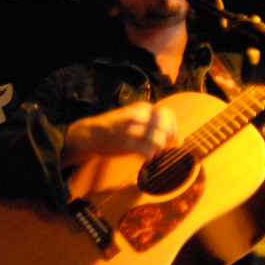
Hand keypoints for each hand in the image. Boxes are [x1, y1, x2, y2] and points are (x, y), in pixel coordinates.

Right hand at [62, 102, 177, 165]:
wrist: (90, 134)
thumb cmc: (113, 128)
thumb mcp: (132, 116)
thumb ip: (151, 123)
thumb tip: (174, 136)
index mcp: (142, 108)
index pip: (168, 115)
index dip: (174, 128)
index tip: (173, 139)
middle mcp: (140, 116)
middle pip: (166, 129)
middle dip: (168, 140)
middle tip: (162, 147)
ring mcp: (134, 130)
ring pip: (160, 141)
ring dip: (158, 150)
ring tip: (150, 152)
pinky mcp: (128, 143)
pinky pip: (149, 152)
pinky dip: (149, 156)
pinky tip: (143, 157)